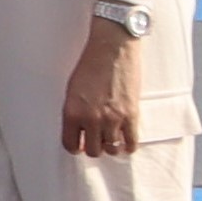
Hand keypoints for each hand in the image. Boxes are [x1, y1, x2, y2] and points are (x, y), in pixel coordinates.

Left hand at [63, 17, 145, 158]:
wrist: (112, 50)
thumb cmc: (90, 65)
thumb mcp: (72, 90)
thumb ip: (75, 111)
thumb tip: (79, 130)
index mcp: (71, 112)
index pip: (70, 144)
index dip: (75, 147)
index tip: (79, 145)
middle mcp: (91, 119)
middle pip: (93, 150)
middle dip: (94, 147)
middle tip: (97, 141)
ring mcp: (112, 119)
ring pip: (112, 149)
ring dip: (111, 146)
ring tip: (112, 139)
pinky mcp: (131, 115)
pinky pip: (131, 142)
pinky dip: (128, 146)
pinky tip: (126, 142)